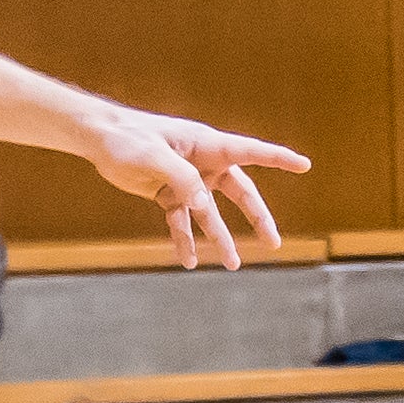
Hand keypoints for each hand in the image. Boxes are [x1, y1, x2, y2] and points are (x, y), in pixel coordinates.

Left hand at [75, 106, 306, 267]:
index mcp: (206, 145)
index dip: (278, 159)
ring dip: (221, 238)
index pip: (250, 152)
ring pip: (211, 214)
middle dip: (257, 218)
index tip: (304, 165)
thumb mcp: (155, 157)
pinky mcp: (168, 193)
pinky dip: (185, 240)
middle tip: (274, 242)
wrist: (99, 139)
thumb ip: (183, 180)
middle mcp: (203, 163)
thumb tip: (204, 206)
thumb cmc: (128, 138)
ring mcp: (187, 180)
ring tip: (234, 264)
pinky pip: (182, 221)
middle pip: (239, 193)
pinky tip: (189, 260)